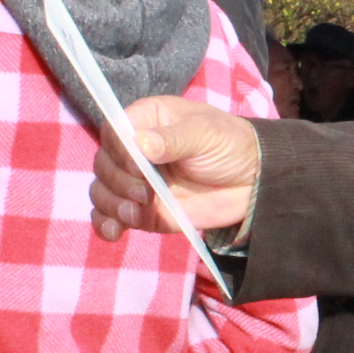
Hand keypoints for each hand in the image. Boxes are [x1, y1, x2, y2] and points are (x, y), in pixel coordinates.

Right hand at [90, 95, 261, 239]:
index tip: (139, 168)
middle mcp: (134, 150)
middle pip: (103, 164)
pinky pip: (110, 217)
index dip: (119, 151)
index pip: (113, 132)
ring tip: (137, 212)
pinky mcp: (140, 210)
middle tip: (147, 193)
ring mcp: (135, 182)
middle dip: (119, 181)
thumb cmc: (228, 145)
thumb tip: (140, 144)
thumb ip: (173, 139)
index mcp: (146, 120)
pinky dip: (107, 225)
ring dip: (112, 204)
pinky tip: (116, 232)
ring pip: (102, 191)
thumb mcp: (206, 134)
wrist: (251, 182)